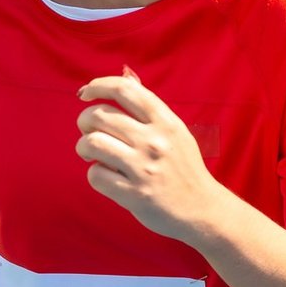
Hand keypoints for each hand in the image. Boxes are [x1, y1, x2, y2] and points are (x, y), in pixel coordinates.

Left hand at [75, 67, 229, 243]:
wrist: (201, 208)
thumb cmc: (184, 167)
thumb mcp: (175, 132)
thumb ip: (150, 109)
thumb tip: (125, 78)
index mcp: (166, 121)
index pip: (125, 90)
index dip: (98, 86)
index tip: (85, 92)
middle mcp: (155, 141)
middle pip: (99, 115)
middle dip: (84, 121)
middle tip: (89, 130)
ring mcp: (143, 167)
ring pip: (91, 143)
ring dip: (84, 147)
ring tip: (92, 153)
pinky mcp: (133, 194)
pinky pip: (95, 175)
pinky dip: (95, 174)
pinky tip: (107, 176)